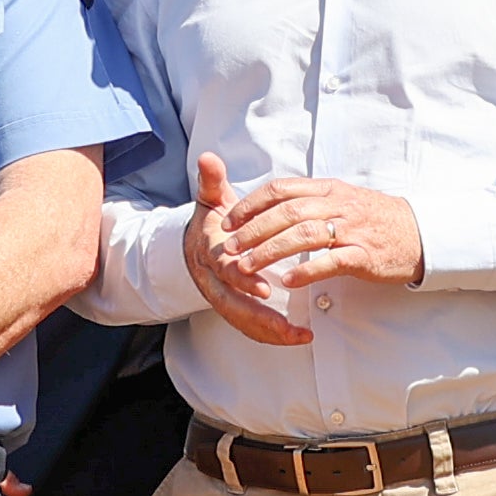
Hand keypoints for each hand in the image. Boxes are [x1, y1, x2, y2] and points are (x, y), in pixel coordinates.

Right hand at [179, 154, 315, 347]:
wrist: (196, 242)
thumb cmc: (213, 221)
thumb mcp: (211, 199)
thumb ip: (211, 180)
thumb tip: (207, 158)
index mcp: (209, 254)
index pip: (223, 270)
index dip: (242, 280)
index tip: (263, 287)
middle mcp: (213, 281)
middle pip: (231, 306)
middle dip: (260, 317)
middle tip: (288, 326)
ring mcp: (221, 297)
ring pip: (242, 321)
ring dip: (270, 331)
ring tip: (300, 336)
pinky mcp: (234, 308)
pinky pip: (251, 327)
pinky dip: (272, 335)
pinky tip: (298, 336)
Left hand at [219, 173, 424, 311]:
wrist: (420, 233)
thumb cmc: (376, 218)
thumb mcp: (343, 198)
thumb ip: (311, 199)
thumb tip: (273, 203)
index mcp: (328, 189)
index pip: (281, 190)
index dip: (251, 205)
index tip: (229, 221)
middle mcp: (338, 205)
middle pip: (286, 212)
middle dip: (252, 230)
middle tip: (229, 247)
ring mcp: (352, 230)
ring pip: (303, 235)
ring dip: (270, 251)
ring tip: (247, 265)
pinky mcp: (364, 255)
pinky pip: (331, 261)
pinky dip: (307, 270)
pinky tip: (288, 281)